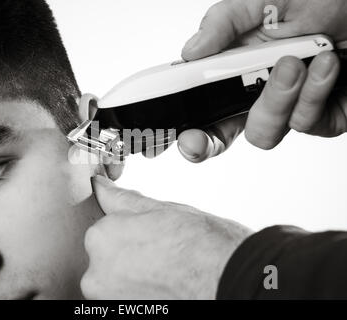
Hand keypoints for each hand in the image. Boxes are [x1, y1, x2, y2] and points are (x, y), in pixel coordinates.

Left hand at [81, 175, 251, 298]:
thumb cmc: (204, 245)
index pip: (106, 231)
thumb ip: (121, 200)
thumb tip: (100, 185)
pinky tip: (163, 291)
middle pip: (108, 260)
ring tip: (166, 276)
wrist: (231, 282)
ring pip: (116, 284)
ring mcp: (107, 302)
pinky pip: (125, 302)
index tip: (154, 241)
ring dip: (135, 280)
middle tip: (164, 259)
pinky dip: (140, 297)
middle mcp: (95, 274)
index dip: (133, 233)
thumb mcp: (160, 210)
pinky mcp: (121, 318)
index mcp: (101, 237)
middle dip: (130, 257)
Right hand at [178, 0, 346, 162]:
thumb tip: (189, 51)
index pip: (202, 106)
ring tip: (293, 62)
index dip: (185, 126)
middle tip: (195, 139)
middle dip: (205, 142)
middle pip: (221, 135)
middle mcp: (256, 93)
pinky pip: (305, 124)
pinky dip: (313, 93)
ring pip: (263, 133)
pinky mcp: (321, 118)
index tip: (173, 135)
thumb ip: (224, 22)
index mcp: (234, 69)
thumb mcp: (263, 0)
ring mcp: (288, 109)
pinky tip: (325, 65)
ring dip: (273, 100)